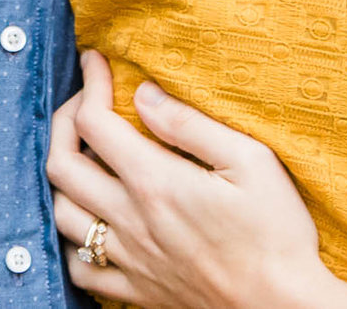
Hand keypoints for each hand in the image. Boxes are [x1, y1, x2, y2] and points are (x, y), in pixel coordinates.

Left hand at [46, 52, 346, 308]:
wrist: (284, 307)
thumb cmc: (276, 233)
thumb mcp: (251, 161)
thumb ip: (190, 125)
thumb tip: (143, 94)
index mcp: (155, 182)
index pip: (93, 122)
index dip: (88, 83)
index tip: (95, 62)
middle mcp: (130, 220)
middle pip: (61, 164)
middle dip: (62, 121)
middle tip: (83, 103)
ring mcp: (129, 259)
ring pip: (61, 215)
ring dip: (62, 179)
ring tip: (83, 157)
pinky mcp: (136, 292)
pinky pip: (80, 269)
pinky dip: (71, 242)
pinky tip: (90, 224)